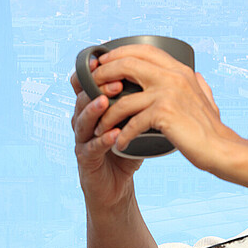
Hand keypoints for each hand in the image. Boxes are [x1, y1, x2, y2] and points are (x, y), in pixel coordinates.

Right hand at [70, 59, 138, 211]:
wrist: (116, 188)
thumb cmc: (125, 152)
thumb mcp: (133, 123)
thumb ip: (141, 101)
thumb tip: (166, 76)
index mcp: (93, 108)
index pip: (87, 83)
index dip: (94, 71)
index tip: (108, 59)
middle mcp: (83, 120)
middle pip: (82, 98)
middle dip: (98, 87)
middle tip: (117, 81)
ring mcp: (81, 140)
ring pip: (81, 120)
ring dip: (94, 109)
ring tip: (107, 102)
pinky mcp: (85, 160)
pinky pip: (90, 147)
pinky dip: (101, 140)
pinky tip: (112, 135)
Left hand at [86, 44, 236, 173]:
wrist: (222, 150)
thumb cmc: (211, 128)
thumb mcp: (206, 98)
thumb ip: (197, 84)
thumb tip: (196, 74)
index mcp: (180, 69)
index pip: (143, 49)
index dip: (118, 53)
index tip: (102, 64)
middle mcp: (173, 76)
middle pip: (127, 64)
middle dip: (103, 75)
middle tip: (91, 89)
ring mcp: (168, 93)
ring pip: (123, 98)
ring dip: (107, 115)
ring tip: (99, 127)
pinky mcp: (164, 113)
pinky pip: (132, 122)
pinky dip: (121, 135)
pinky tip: (118, 143)